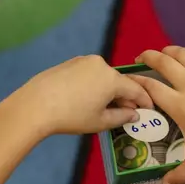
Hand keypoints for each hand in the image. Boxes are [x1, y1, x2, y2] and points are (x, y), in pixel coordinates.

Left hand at [1, 55, 153, 137]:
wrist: (35, 105)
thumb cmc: (71, 116)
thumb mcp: (100, 122)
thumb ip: (122, 117)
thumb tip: (134, 113)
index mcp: (112, 79)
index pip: (136, 89)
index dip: (145, 101)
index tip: (149, 109)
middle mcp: (101, 64)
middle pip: (120, 81)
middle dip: (125, 96)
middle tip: (126, 112)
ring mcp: (84, 61)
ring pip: (104, 76)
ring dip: (109, 90)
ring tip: (104, 107)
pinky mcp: (70, 62)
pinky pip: (90, 73)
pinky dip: (94, 84)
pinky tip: (86, 98)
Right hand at [131, 43, 184, 183]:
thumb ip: (179, 174)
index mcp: (178, 104)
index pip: (150, 87)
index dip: (136, 81)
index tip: (130, 79)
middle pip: (162, 62)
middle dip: (148, 57)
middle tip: (141, 59)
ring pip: (182, 53)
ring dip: (169, 50)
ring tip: (164, 53)